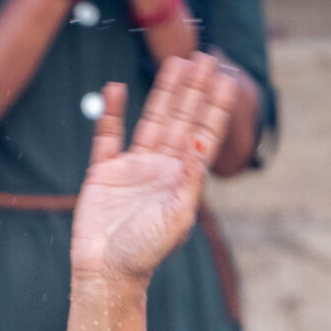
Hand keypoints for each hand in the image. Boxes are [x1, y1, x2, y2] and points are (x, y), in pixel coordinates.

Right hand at [68, 56, 239, 286]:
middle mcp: (161, 168)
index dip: (215, 106)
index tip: (227, 78)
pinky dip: (111, 112)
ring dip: (165, 92)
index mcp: (183, 180)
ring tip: (176, 62)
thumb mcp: (176, 219)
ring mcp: (133, 167)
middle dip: (195, 89)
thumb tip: (200, 146)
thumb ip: (189, 182)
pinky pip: (108, 135)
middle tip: (206, 57)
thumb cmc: (145, 253)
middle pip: (182, 119)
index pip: (204, 134)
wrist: (106, 273)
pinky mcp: (103, 172)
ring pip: (152, 120)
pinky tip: (115, 88)